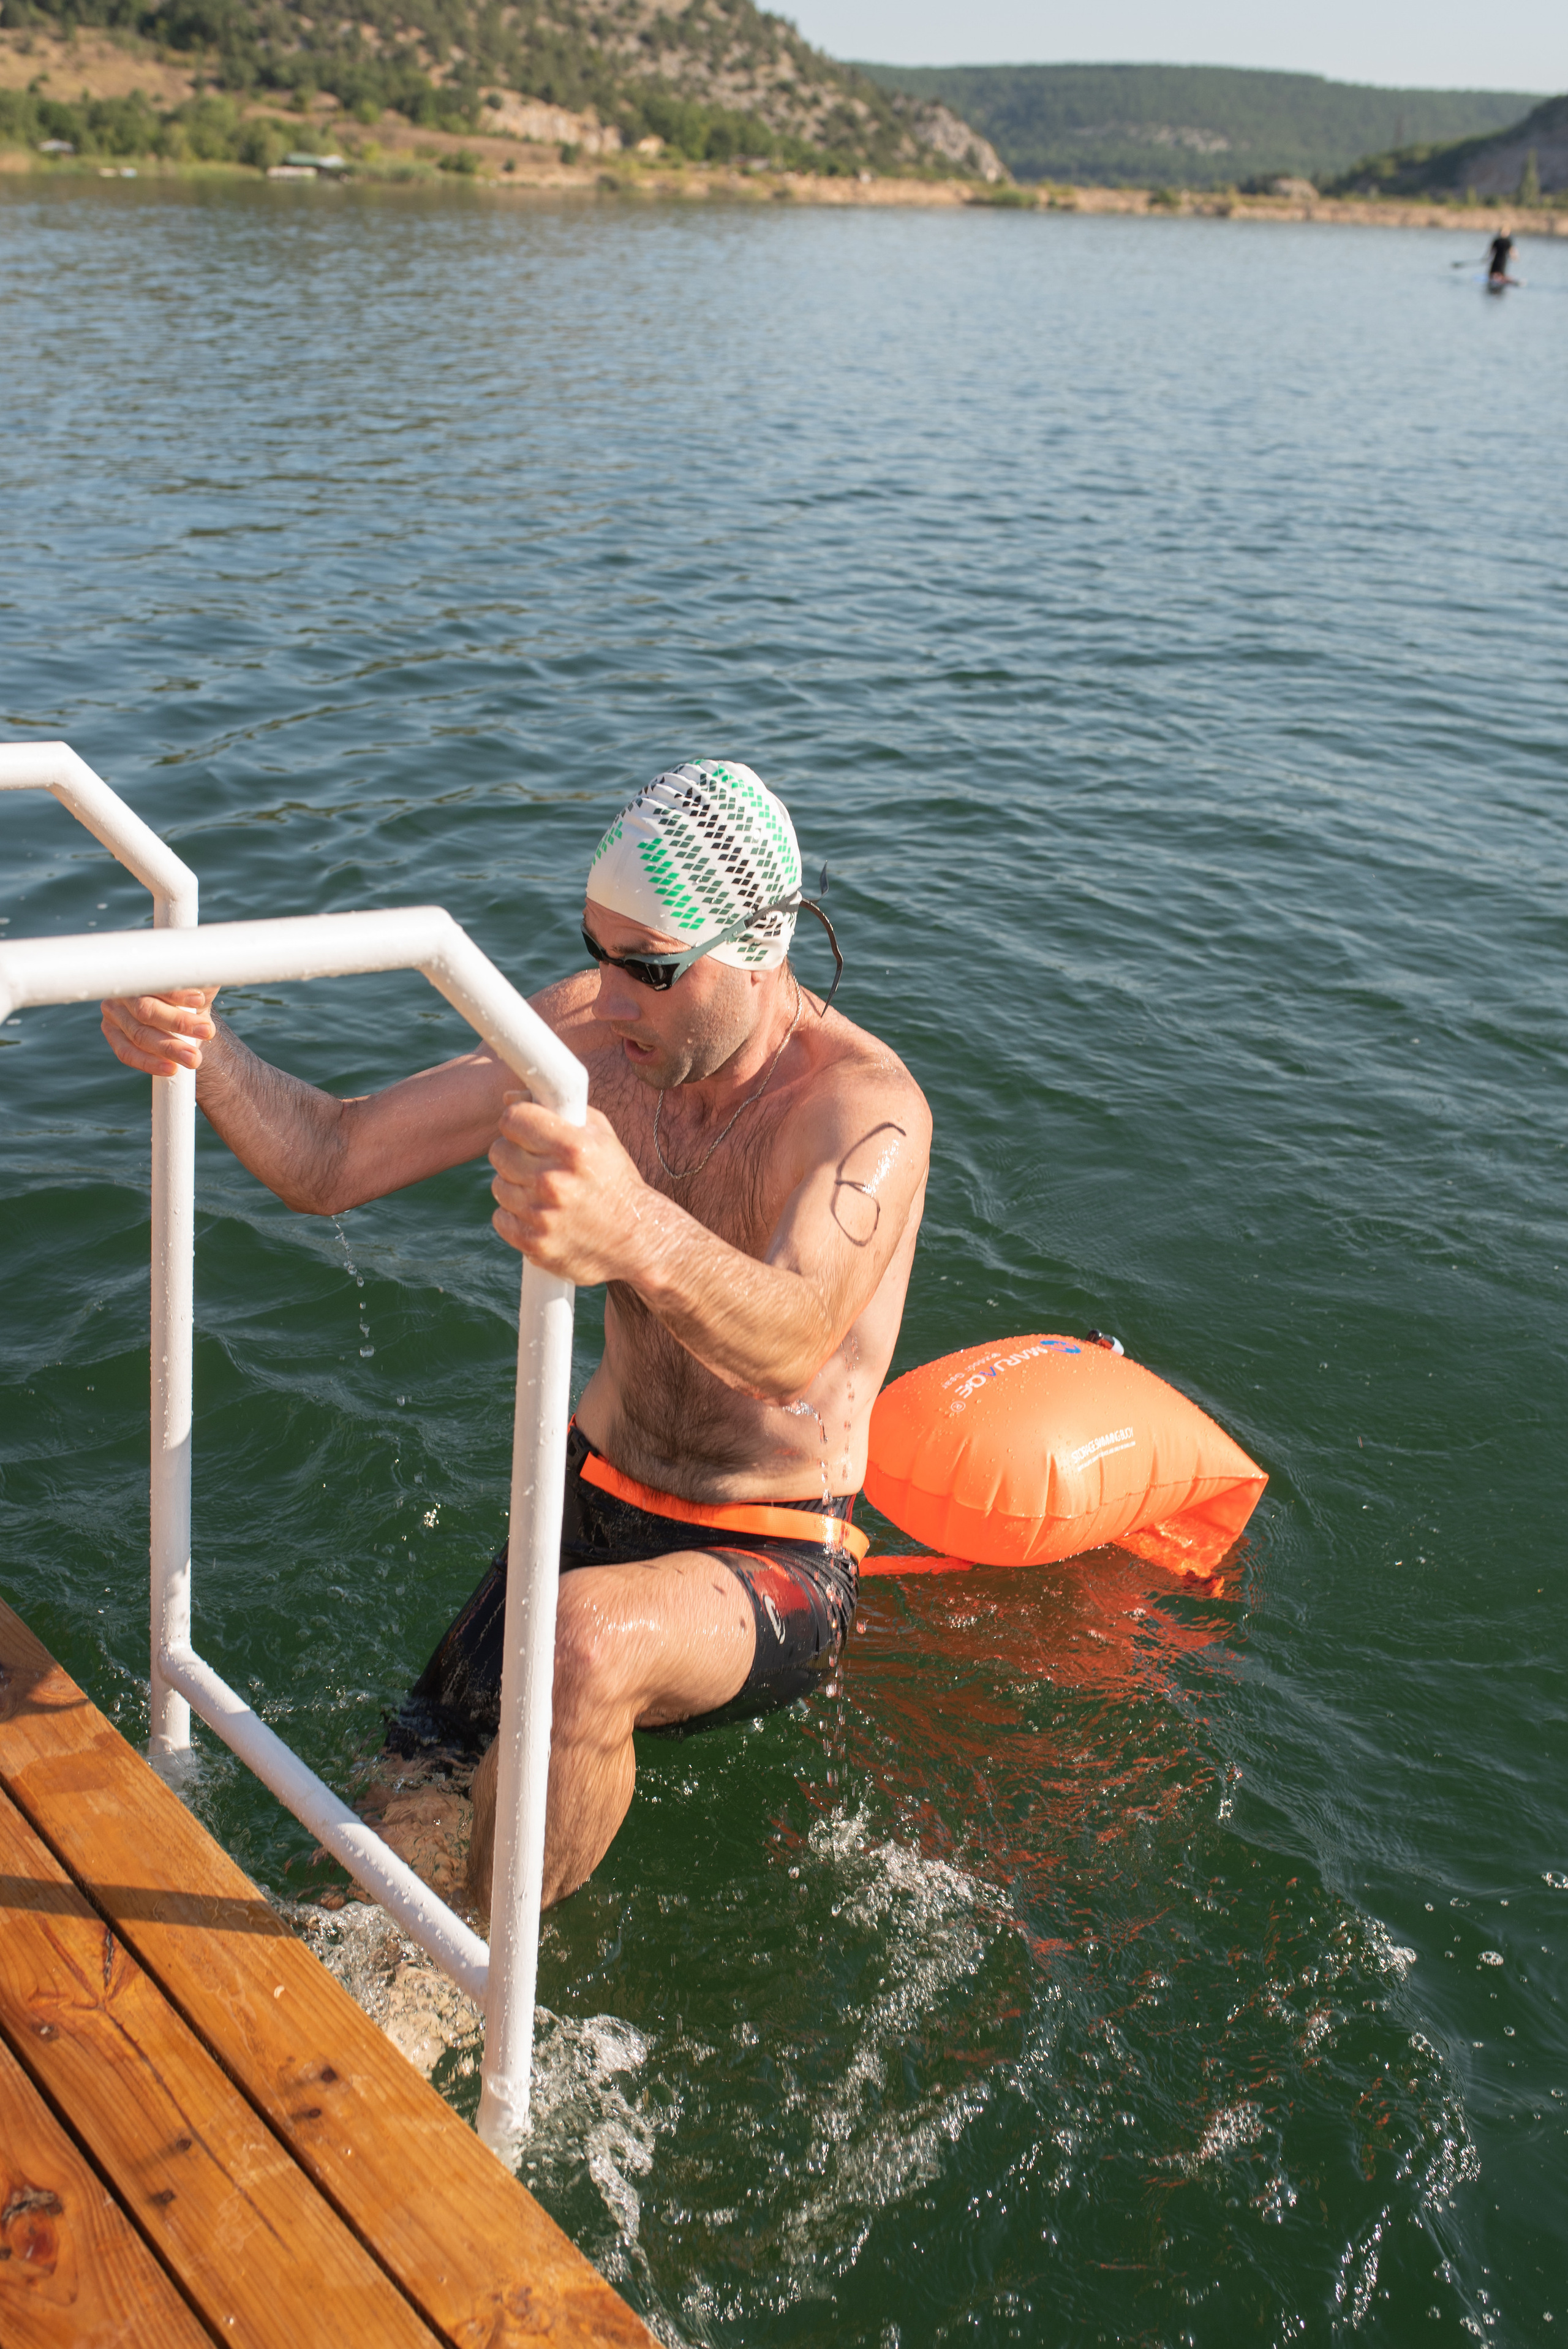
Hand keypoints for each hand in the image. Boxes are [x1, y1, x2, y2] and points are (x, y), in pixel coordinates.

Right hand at [101, 988, 219, 1078]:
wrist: (188, 1012)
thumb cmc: (193, 992)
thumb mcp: (200, 980)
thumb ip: (199, 978)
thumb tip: (202, 988)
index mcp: (141, 973)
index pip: (155, 982)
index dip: (176, 992)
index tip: (199, 1000)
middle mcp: (123, 992)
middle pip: (146, 1010)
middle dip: (178, 1023)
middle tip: (207, 1032)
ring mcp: (115, 1014)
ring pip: (139, 1034)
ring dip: (169, 1048)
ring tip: (194, 1058)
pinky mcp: (114, 1035)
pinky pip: (127, 1053)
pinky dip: (150, 1063)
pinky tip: (171, 1068)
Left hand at [489, 1097, 654, 1284]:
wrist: (638, 1239)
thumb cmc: (615, 1180)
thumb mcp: (599, 1135)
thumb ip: (557, 1109)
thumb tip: (509, 1096)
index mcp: (574, 1149)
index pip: (513, 1118)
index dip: (517, 1119)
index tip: (525, 1127)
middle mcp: (555, 1182)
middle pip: (500, 1151)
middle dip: (514, 1151)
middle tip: (535, 1159)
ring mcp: (542, 1216)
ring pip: (498, 1184)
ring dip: (515, 1184)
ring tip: (543, 1190)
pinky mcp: (534, 1244)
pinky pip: (501, 1218)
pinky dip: (516, 1215)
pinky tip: (540, 1213)